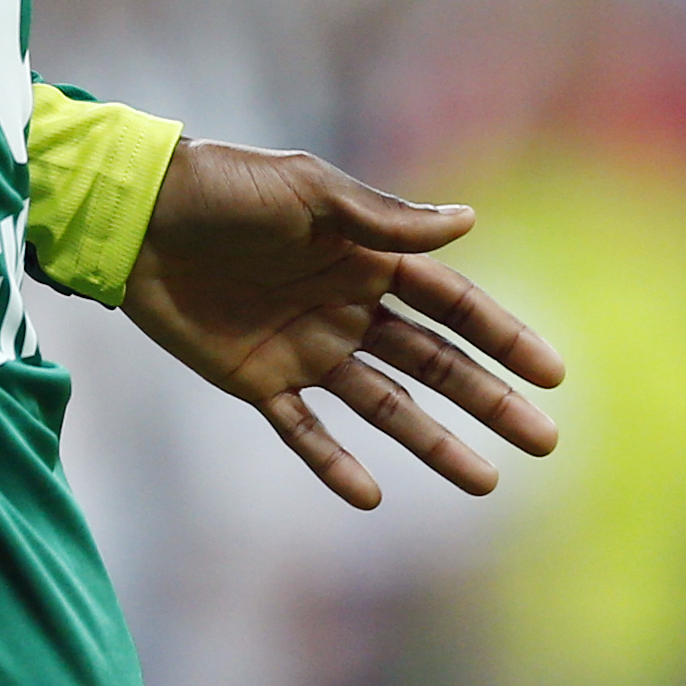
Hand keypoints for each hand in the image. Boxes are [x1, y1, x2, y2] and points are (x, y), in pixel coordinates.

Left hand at [121, 137, 565, 507]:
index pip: (450, 305)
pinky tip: (369, 497)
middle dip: (488, 399)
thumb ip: (382, 217)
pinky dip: (334, 462)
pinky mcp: (254, 379)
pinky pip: (302, 431)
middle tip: (543, 440)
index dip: (502, 337)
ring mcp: (302, 348)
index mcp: (363, 259)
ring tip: (486, 482)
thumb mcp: (306, 191)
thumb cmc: (219, 189)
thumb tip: (469, 221)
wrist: (131, 215)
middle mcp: (344, 309)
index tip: (553, 374)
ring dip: (433, 442)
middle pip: (432, 363)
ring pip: (384, 406)